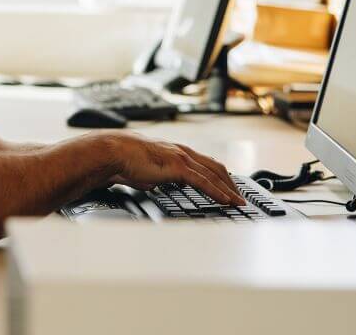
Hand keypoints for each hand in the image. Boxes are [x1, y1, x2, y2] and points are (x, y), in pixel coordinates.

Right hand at [107, 132, 245, 205]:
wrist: (115, 153)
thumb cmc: (125, 161)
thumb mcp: (144, 171)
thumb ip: (154, 177)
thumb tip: (153, 185)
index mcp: (177, 152)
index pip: (206, 164)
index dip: (220, 176)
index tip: (228, 188)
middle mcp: (183, 152)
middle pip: (216, 168)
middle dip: (231, 184)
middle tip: (240, 198)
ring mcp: (182, 158)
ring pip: (215, 174)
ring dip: (229, 190)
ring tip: (238, 202)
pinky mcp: (179, 167)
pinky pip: (204, 181)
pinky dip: (218, 192)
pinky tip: (226, 201)